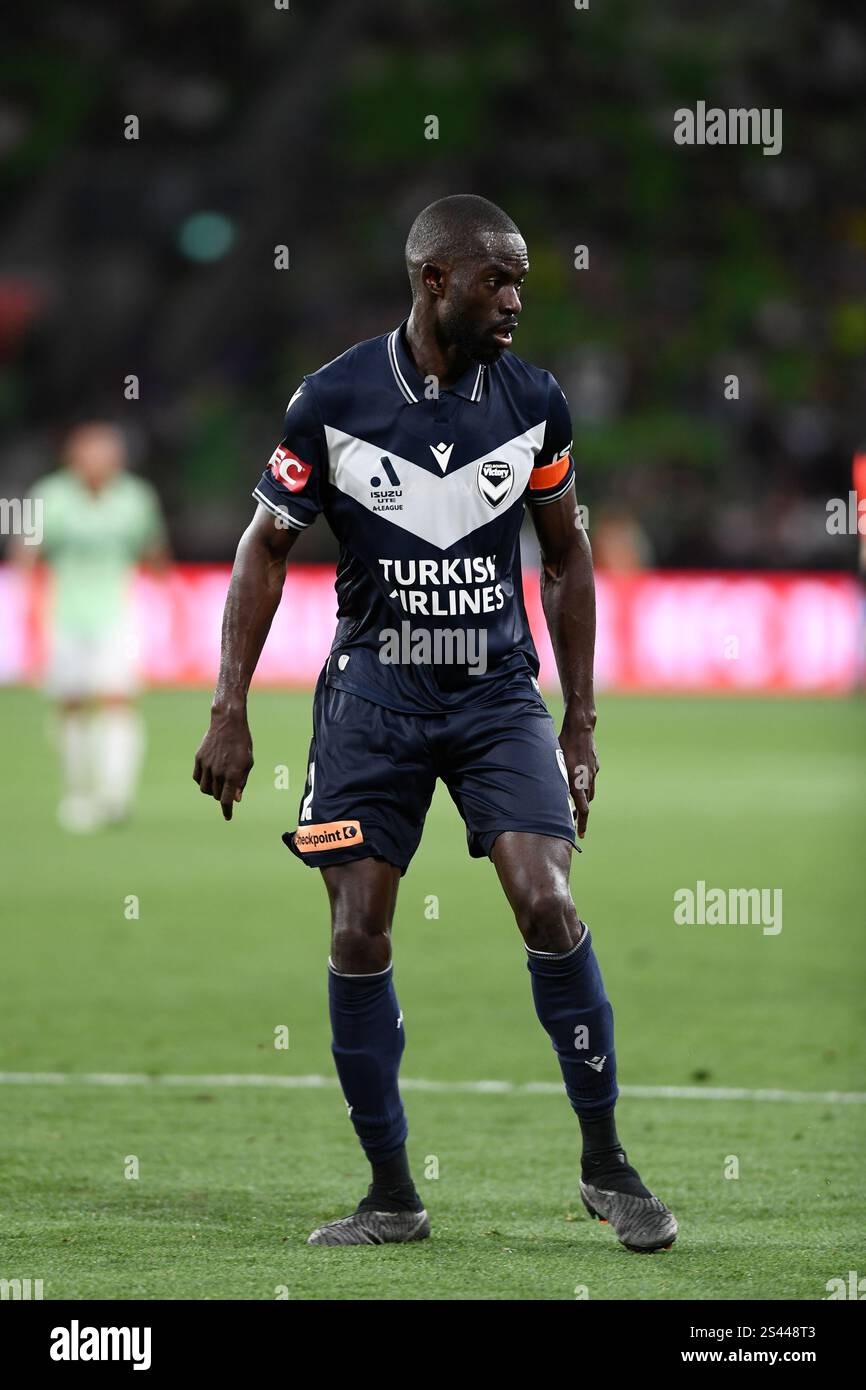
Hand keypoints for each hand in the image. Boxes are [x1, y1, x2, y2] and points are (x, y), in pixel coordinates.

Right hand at [193, 709, 253, 820]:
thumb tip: (236, 799)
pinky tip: (209, 777)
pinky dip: (203, 781)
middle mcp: (218, 772)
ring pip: (205, 789)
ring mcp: (207, 766)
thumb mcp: (247, 763)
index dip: (227, 811)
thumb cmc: (242, 743)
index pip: (227, 800)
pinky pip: (197, 778)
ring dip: (212, 790)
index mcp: (233, 774)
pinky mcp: (199, 759)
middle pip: (217, 796)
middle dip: (223, 796)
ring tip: (218, 783)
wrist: (227, 723)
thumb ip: (241, 782)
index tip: (228, 817)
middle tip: (227, 788)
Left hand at [559, 714, 598, 839]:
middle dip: (581, 813)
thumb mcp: (555, 763)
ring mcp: (593, 772)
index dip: (582, 823)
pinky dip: (585, 784)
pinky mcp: (595, 765)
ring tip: (574, 803)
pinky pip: (590, 779)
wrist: (581, 728)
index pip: (583, 809)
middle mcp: (588, 780)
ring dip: (583, 799)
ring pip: (590, 791)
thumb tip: (547, 794)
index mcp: (577, 782)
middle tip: (572, 819)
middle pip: (587, 802)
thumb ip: (555, 779)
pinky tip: (577, 780)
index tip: (580, 834)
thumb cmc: (564, 743)